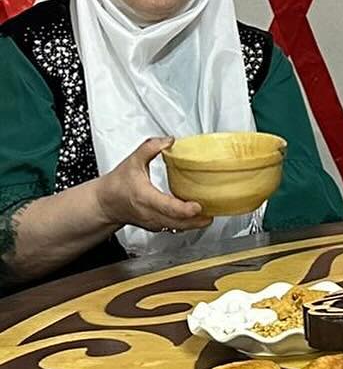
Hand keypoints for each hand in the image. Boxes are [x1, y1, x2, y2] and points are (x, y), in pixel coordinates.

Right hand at [96, 138, 210, 233]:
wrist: (104, 203)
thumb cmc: (117, 184)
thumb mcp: (132, 161)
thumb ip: (150, 148)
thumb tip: (168, 140)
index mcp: (144, 197)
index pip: (167, 206)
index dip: (184, 209)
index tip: (197, 206)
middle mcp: (149, 213)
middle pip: (176, 222)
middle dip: (196, 220)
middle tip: (213, 213)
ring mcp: (153, 222)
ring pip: (176, 228)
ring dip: (194, 224)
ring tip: (210, 216)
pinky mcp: (155, 226)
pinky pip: (174, 228)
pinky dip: (187, 225)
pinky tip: (198, 218)